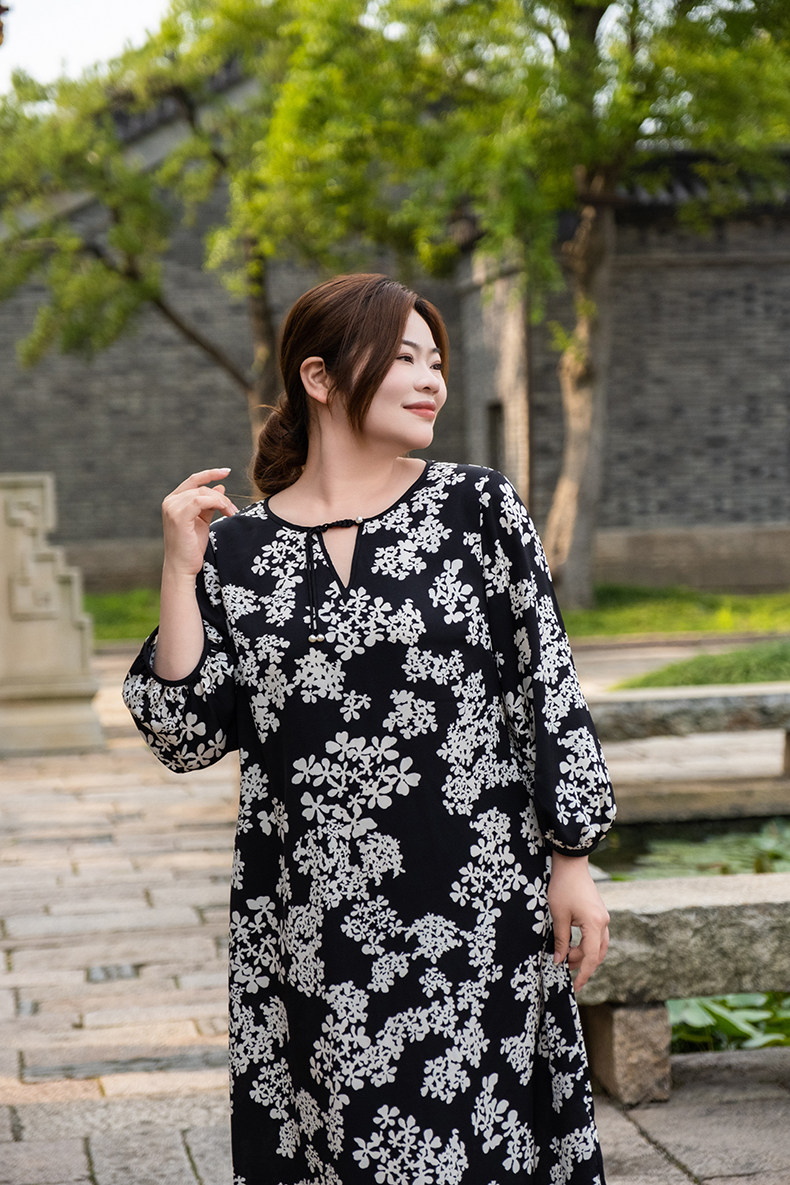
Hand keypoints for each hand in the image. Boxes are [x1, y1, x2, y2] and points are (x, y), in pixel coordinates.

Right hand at [161, 468, 237, 578]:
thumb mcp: (202, 521)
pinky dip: (216, 503)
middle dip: (221, 496)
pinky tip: (225, 511)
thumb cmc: (191, 547)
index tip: (227, 471)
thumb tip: (220, 487)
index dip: (210, 473)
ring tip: (231, 513)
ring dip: (221, 501)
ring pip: (203, 493)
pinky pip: (200, 500)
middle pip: (201, 487)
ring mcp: (172, 508)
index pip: (193, 480)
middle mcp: (170, 501)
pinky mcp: (178, 516)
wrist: (183, 567)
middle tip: (233, 509)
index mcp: (174, 500)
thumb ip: (209, 504)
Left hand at [547, 853, 609, 990]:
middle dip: (582, 964)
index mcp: (594, 925)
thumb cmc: (563, 887)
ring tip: (567, 957)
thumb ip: (561, 941)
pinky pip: (597, 936)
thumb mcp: (558, 916)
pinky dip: (587, 944)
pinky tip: (573, 945)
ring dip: (584, 954)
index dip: (583, 974)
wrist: (571, 864)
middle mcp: (603, 923)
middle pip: (597, 953)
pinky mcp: (599, 914)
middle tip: (564, 967)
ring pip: (599, 946)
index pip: (590, 957)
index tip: (576, 986)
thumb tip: (559, 960)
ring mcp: (603, 918)